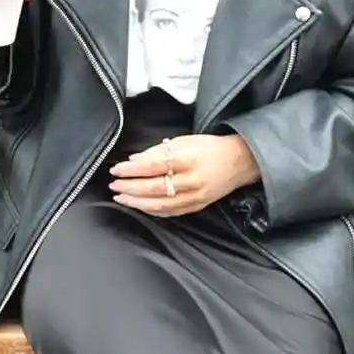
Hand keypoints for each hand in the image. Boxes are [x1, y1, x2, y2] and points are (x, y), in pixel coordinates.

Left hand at [109, 134, 259, 216]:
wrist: (239, 162)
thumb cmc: (211, 148)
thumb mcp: (185, 141)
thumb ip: (159, 151)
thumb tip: (134, 160)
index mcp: (188, 159)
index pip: (152, 166)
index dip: (131, 170)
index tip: (117, 169)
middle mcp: (191, 180)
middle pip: (153, 188)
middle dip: (130, 187)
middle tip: (114, 184)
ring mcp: (194, 197)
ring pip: (159, 204)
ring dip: (136, 202)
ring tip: (121, 197)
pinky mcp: (196, 207)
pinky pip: (169, 212)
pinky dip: (151, 210)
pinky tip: (139, 205)